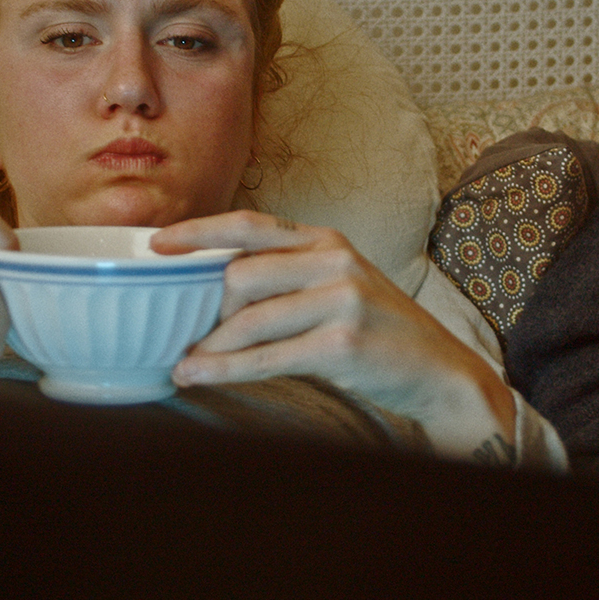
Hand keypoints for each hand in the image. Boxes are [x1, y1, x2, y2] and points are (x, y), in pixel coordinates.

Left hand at [151, 210, 516, 458]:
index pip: (250, 224)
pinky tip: (198, 375)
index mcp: (326, 240)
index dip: (199, 232)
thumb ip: (288, 278)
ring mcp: (343, 299)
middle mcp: (335, 260)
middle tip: (176, 329)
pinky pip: (267, 357)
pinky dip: (225, 369)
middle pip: (241, 274)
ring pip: (249, 319)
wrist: (440, 372)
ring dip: (207, 346)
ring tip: (180, 361)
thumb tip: (214, 291)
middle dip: (201, 307)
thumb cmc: (378, 333)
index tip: (157, 244)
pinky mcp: (344, 342)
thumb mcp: (339, 286)